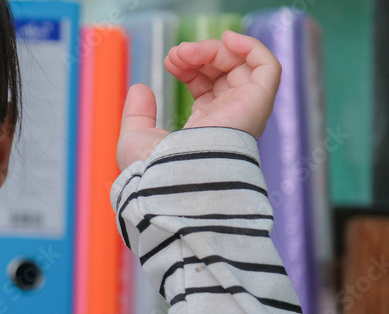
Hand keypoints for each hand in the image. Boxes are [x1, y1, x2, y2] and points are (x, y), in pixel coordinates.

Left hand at [117, 30, 280, 169]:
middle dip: (199, 55)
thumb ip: (137, 113)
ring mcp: (245, 112)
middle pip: (224, 72)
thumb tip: (140, 88)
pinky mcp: (257, 104)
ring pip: (242, 65)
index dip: (190, 67)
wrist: (169, 182)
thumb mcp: (135, 138)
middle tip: (174, 55)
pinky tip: (226, 40)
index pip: (208, 86)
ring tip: (185, 52)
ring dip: (213, 50)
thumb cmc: (151, 172)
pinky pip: (268, 67)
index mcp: (205, 129)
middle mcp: (229, 120)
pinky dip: (251, 47)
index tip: (169, 61)